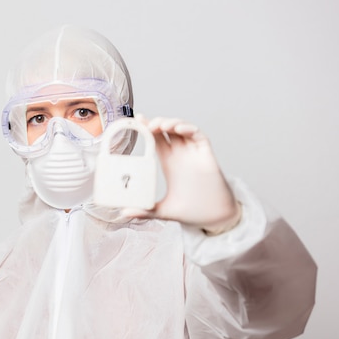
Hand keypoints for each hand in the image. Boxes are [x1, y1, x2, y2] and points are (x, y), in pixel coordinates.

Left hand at [123, 115, 241, 234]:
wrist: (214, 218)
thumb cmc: (192, 211)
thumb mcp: (163, 210)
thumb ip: (145, 210)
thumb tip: (124, 213)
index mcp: (169, 163)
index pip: (157, 139)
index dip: (147, 128)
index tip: (137, 120)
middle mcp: (180, 155)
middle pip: (167, 131)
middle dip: (157, 122)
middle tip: (145, 123)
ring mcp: (193, 154)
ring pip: (182, 129)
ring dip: (171, 123)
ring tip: (160, 125)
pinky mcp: (206, 156)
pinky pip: (199, 136)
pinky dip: (189, 129)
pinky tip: (179, 129)